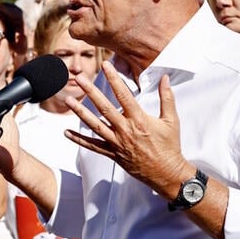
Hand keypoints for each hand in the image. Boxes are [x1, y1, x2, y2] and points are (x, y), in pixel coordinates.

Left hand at [64, 63, 190, 199]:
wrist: (166, 173)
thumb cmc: (170, 146)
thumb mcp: (172, 120)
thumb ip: (167, 97)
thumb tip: (165, 77)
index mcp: (139, 119)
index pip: (123, 95)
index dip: (113, 78)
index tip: (105, 65)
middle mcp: (125, 130)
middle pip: (104, 107)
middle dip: (91, 91)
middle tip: (79, 78)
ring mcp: (117, 143)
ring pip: (94, 125)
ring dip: (80, 113)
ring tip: (68, 101)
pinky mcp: (113, 154)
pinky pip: (93, 146)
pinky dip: (79, 139)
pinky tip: (67, 132)